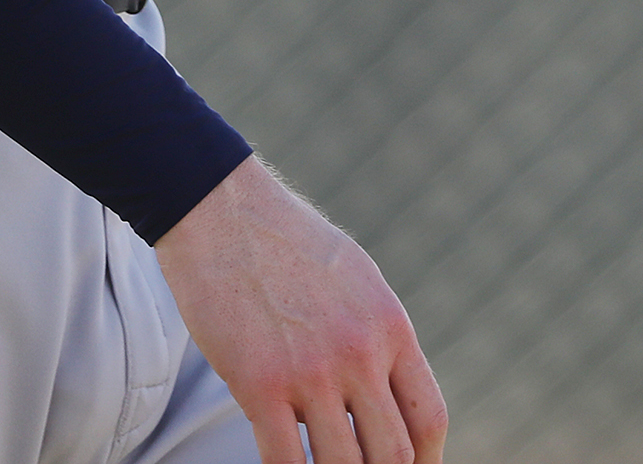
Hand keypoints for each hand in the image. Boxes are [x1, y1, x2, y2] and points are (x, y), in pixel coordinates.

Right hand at [156, 155, 447, 463]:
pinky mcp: (257, 380)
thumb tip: (385, 390)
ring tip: (317, 463)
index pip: (429, 420)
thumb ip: (376, 334)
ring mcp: (310, 369)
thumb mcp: (354, 275)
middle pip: (393, 456)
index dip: (425, 462)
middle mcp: (358, 352)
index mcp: (388, 325)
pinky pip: (285, 461)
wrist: (213, 205)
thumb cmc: (278, 236)